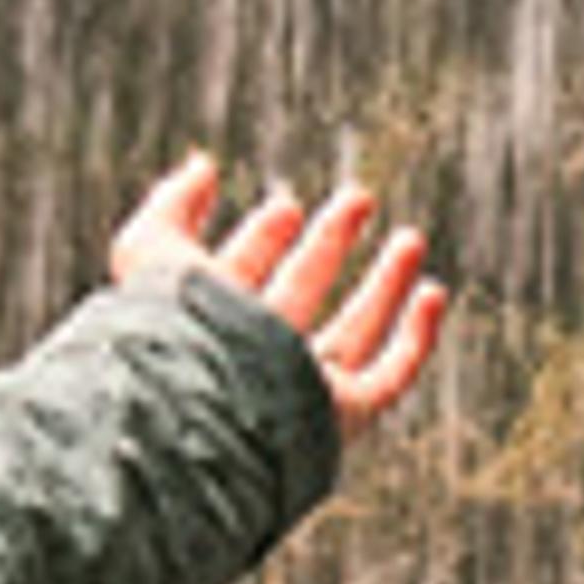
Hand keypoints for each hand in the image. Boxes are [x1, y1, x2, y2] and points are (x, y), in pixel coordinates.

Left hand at [110, 154, 448, 436]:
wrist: (200, 409)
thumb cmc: (171, 333)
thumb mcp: (151, 252)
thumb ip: (171, 206)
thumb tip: (201, 166)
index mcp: (203, 330)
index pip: (237, 280)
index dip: (261, 240)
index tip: (284, 206)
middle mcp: (251, 362)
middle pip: (297, 301)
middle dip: (327, 247)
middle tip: (358, 197)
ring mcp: (297, 391)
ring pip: (349, 336)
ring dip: (384, 285)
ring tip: (410, 238)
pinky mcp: (339, 417)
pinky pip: (388, 380)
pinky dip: (416, 339)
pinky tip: (432, 293)